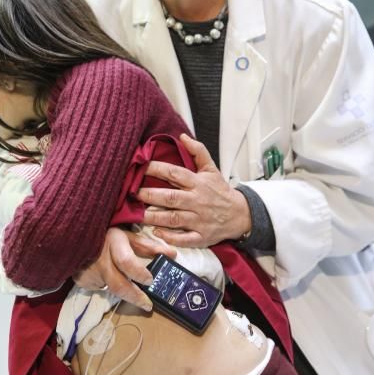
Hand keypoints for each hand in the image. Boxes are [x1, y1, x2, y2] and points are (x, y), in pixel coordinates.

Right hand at [73, 227, 176, 310]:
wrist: (76, 236)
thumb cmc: (107, 235)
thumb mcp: (128, 236)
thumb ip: (149, 247)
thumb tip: (173, 254)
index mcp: (113, 242)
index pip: (126, 261)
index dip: (138, 273)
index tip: (150, 280)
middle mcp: (100, 259)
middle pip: (118, 285)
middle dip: (135, 297)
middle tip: (148, 305)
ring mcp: (89, 272)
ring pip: (111, 288)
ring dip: (122, 290)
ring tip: (128, 286)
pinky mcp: (82, 281)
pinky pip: (100, 288)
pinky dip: (107, 285)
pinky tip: (106, 275)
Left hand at [137, 134, 251, 247]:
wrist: (240, 215)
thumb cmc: (220, 191)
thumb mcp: (211, 169)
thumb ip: (198, 151)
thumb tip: (182, 136)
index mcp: (198, 183)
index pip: (175, 173)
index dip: (157, 169)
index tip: (141, 166)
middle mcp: (197, 201)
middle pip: (171, 198)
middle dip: (150, 195)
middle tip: (133, 193)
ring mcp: (199, 220)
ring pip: (174, 219)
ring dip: (154, 217)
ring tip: (137, 214)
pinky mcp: (201, 236)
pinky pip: (184, 239)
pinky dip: (170, 237)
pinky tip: (157, 232)